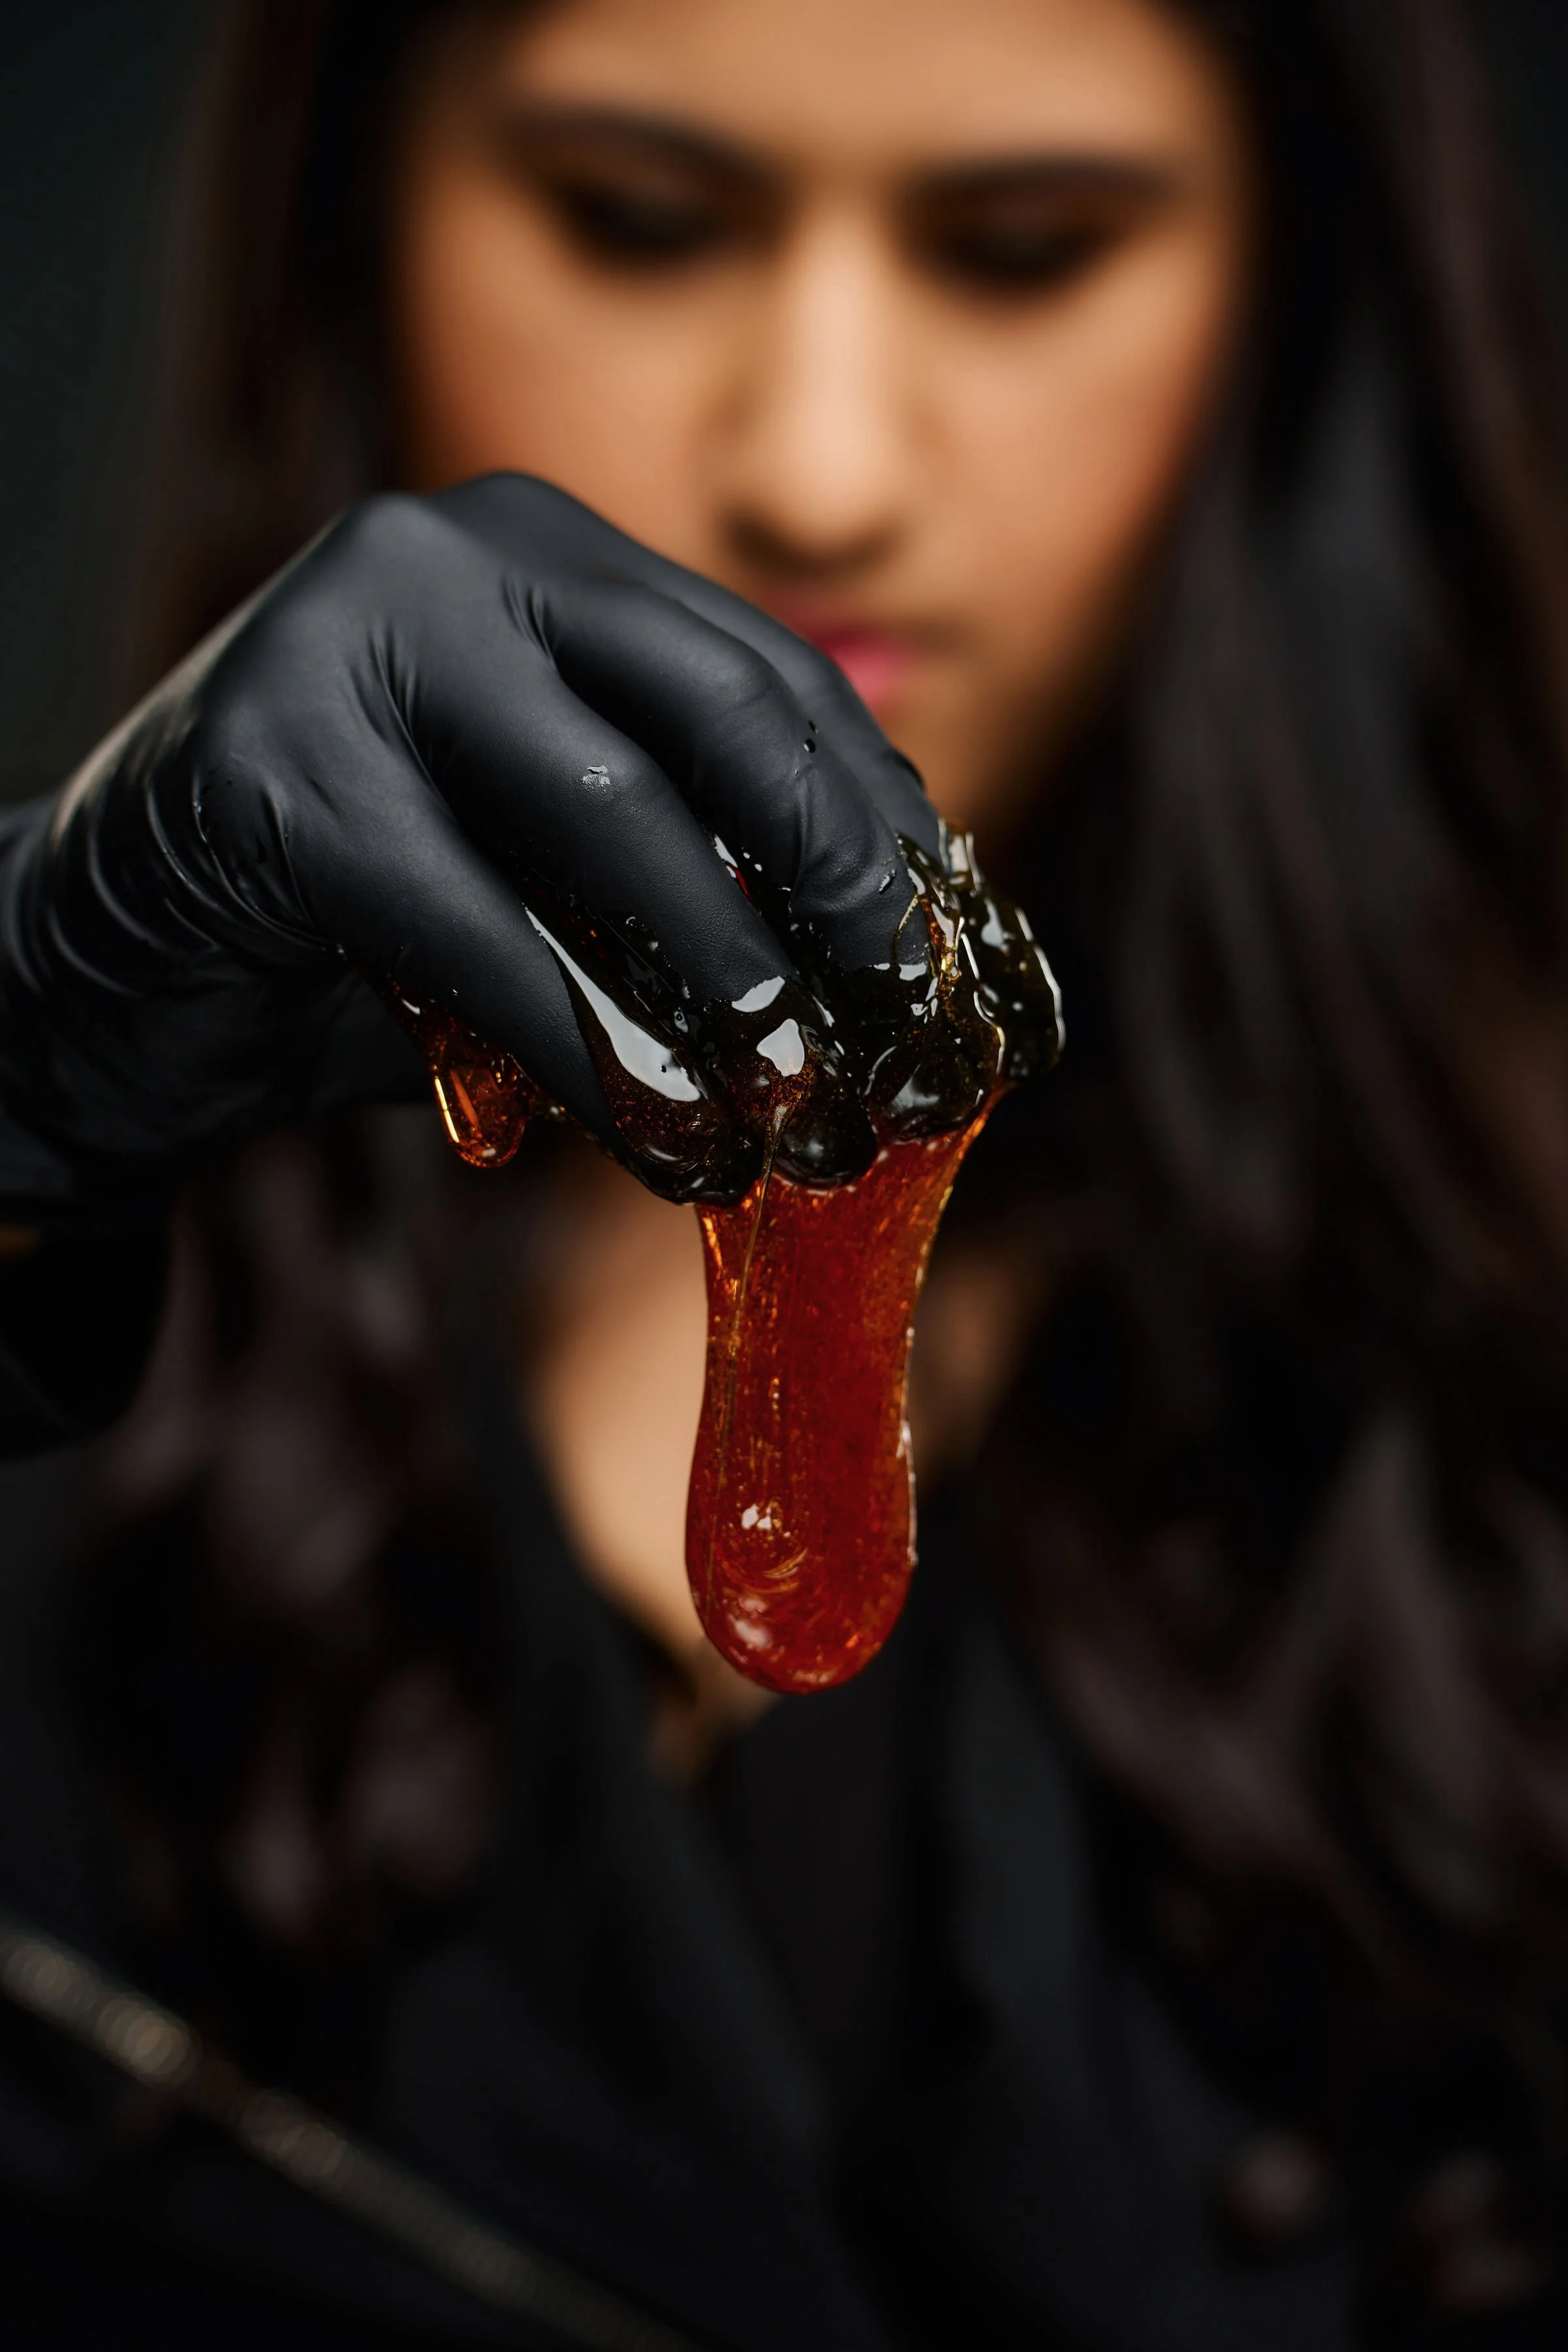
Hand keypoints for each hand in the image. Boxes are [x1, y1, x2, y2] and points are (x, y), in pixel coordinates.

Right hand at [0, 474, 964, 1224]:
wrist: (122, 967)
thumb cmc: (375, 934)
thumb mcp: (560, 888)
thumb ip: (698, 888)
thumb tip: (907, 982)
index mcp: (553, 559)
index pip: (771, 681)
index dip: (880, 830)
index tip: (957, 969)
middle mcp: (458, 554)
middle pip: (721, 711)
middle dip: (838, 883)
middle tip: (908, 1034)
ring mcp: (351, 638)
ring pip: (607, 815)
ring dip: (723, 980)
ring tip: (796, 1110)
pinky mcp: (268, 768)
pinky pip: (474, 925)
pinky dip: (584, 1044)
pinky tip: (660, 1139)